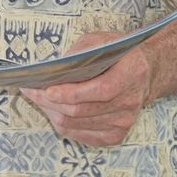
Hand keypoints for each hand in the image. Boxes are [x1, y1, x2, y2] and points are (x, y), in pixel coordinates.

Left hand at [20, 33, 151, 146]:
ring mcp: (124, 121)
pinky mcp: (116, 134)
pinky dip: (64, 124)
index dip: (70, 93)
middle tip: (30, 91)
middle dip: (50, 102)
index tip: (46, 89)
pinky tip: (54, 110)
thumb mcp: (101, 40)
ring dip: (53, 112)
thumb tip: (54, 68)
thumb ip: (80, 51)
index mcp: (130, 74)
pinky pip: (82, 135)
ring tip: (38, 99)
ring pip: (77, 125)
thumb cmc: (119, 53)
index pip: (99, 90)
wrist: (146, 73)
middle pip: (82, 110)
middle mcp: (129, 102)